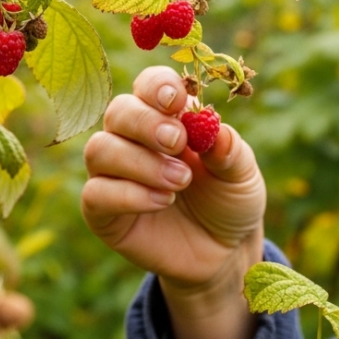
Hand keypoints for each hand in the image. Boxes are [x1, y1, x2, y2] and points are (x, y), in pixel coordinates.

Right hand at [82, 67, 265, 338]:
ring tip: (180, 182)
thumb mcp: (242, 176)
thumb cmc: (229, 203)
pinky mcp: (102, 212)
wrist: (222, 253)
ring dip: (140, 162)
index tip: (176, 100)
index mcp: (165, 118)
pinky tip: (162, 201)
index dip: (157, 87)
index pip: (148, 85)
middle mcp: (132, 140)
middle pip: (118, 111)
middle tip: (178, 143)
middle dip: (146, 123)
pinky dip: (128, 194)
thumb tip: (215, 128)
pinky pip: (96, 193)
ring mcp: (113, 175)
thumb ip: (230, 151)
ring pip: (100, 149)